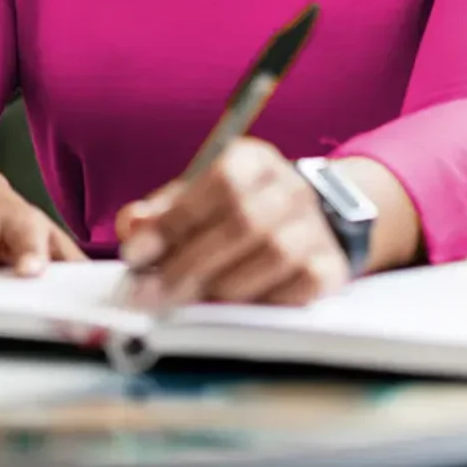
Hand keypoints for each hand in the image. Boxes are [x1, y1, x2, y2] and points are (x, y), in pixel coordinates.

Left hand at [113, 137, 348, 307]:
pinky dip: (261, 300)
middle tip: (150, 293)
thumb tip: (135, 226)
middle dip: (188, 263)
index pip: (219, 183)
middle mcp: (291, 188)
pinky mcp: (331, 267)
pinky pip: (299, 287)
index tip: (137, 254)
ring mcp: (316, 227)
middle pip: (244, 222)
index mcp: (253, 160)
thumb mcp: (194, 199)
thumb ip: (160, 212)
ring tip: (185, 301)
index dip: (175, 220)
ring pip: (273, 255)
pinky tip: (232, 306)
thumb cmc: (233, 213)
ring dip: (221, 285)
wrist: (303, 224)